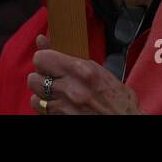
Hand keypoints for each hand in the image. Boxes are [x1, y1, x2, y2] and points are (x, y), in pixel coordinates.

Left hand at [27, 34, 142, 114]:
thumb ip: (69, 55)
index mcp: (81, 70)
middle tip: (53, 79)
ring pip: (34, 97)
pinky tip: (59, 105)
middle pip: (34, 79)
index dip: (42, 60)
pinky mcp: (63, 119)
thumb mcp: (99, 71)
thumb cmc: (119, 100)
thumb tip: (42, 39)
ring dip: (43, 95)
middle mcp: (71, 89)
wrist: (127, 122)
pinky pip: (43, 111)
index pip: (41, 59)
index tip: (48, 62)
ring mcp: (66, 107)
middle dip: (41, 78)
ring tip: (56, 94)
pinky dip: (47, 108)